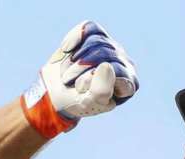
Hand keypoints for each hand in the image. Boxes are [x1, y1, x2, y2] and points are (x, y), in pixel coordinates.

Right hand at [21, 20, 138, 137]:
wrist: (57, 91)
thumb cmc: (76, 101)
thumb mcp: (87, 104)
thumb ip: (100, 91)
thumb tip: (106, 65)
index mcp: (128, 84)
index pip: (116, 71)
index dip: (92, 79)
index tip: (80, 90)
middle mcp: (124, 64)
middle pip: (104, 54)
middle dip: (80, 69)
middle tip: (67, 81)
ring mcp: (111, 48)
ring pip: (95, 42)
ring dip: (74, 59)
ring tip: (68, 71)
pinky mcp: (97, 35)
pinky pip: (88, 28)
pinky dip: (74, 38)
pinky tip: (66, 49)